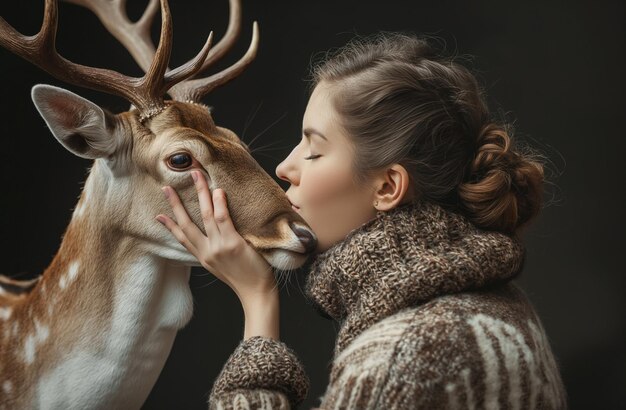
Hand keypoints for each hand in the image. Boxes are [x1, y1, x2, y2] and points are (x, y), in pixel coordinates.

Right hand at [155, 170, 278, 338]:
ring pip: (205, 214)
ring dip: (200, 192)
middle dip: (176, 203)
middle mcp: (207, 251)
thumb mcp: (223, 268)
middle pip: (187, 223)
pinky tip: (217, 190)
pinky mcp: (233, 243)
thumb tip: (217, 240)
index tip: (158, 215)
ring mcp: (218, 246)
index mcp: (203, 258)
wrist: (256, 295)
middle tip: (166, 186)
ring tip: (195, 175)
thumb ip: (216, 253)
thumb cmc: (246, 280)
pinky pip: (223, 218)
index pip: (182, 238)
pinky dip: (219, 203)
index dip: (169, 226)